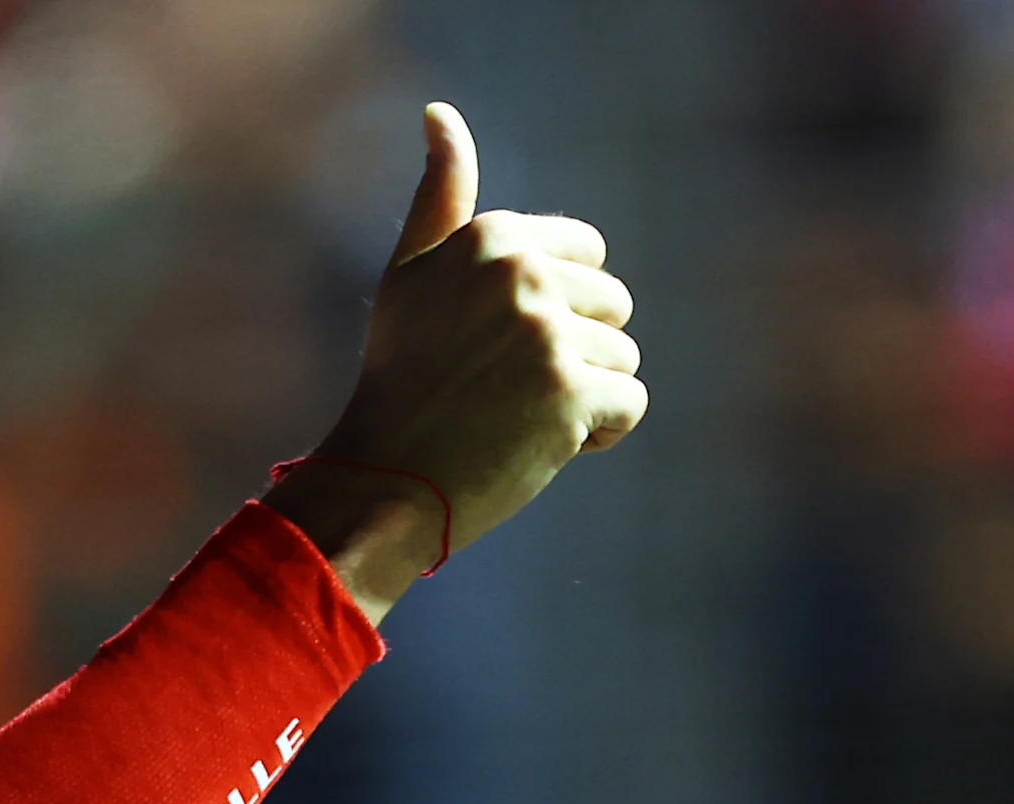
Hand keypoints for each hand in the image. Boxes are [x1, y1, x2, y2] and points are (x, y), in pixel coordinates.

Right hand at [263, 103, 646, 622]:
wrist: (383, 480)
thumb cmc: (399, 381)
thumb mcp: (411, 275)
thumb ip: (441, 195)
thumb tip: (440, 112)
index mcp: (491, 237)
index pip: (587, 256)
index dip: (556, 308)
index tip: (496, 343)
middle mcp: (520, 274)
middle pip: (611, 307)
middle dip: (572, 353)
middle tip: (500, 391)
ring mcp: (546, 333)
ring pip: (622, 358)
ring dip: (582, 398)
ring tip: (514, 420)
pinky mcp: (570, 393)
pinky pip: (630, 405)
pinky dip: (598, 435)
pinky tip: (539, 447)